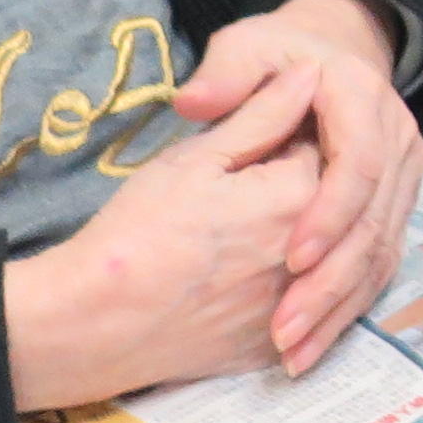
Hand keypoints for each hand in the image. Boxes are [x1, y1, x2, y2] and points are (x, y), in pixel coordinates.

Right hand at [3, 135, 320, 410]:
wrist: (96, 324)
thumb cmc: (139, 231)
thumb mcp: (195, 158)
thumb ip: (262, 115)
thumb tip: (309, 74)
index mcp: (298, 197)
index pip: (325, 145)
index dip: (285, 136)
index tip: (245, 144)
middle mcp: (314, 257)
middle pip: (326, 202)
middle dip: (291, 186)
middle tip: (228, 192)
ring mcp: (295, 308)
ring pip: (315, 258)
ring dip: (292, 238)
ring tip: (225, 235)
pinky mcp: (274, 349)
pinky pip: (294, 307)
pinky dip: (279, 288)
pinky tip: (232, 277)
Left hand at [173, 0, 422, 369]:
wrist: (325, 56)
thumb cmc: (275, 57)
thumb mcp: (246, 48)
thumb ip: (224, 76)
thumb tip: (194, 100)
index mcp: (364, 98)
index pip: (359, 165)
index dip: (329, 215)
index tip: (289, 259)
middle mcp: (397, 140)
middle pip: (374, 222)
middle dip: (330, 282)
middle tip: (283, 329)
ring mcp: (402, 179)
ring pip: (381, 254)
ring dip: (338, 309)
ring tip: (291, 353)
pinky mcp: (394, 210)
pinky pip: (379, 268)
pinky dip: (345, 311)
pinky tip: (310, 349)